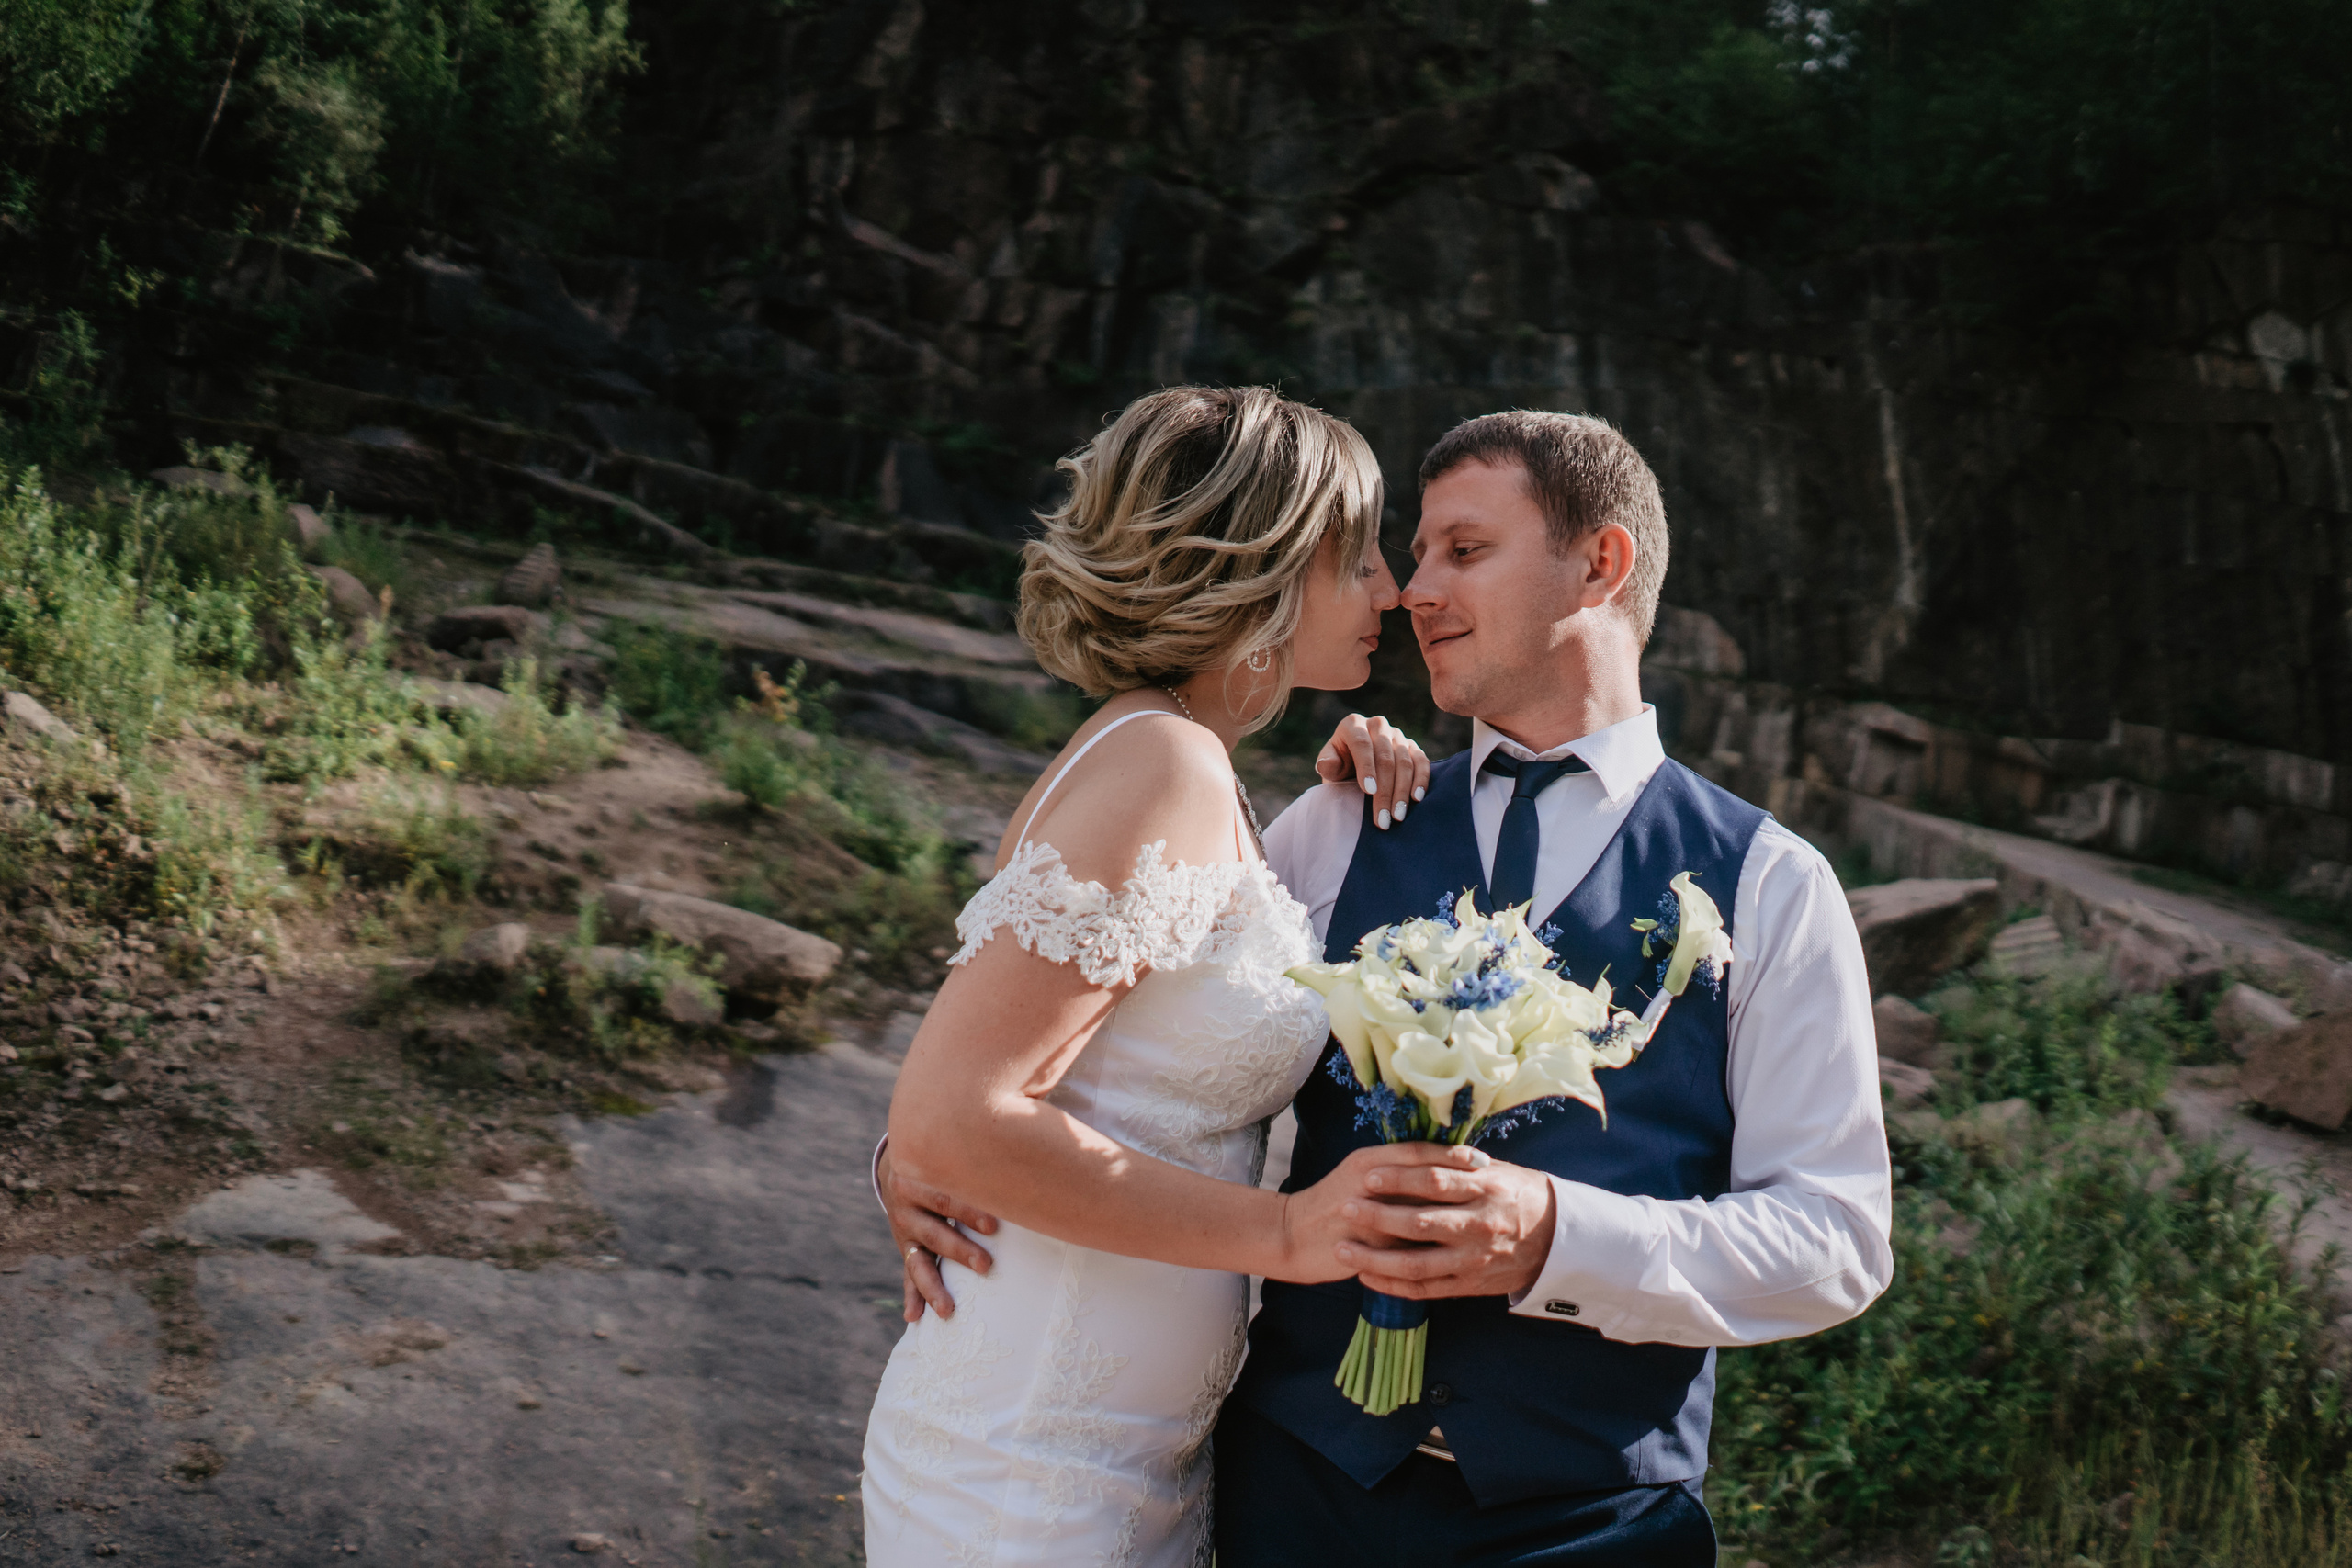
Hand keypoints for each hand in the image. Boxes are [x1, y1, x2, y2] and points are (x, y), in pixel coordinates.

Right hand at [880, 1145, 999, 1321]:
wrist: (905, 1159)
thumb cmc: (948, 1150)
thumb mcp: (956, 1143)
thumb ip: (989, 1139)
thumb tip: (1037, 1109)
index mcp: (918, 1176)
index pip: (944, 1195)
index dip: (969, 1210)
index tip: (995, 1226)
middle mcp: (907, 1205)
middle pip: (934, 1231)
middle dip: (959, 1251)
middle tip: (986, 1266)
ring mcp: (905, 1230)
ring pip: (918, 1261)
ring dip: (934, 1286)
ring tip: (948, 1310)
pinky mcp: (908, 1248)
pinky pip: (909, 1275)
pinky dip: (913, 1296)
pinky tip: (915, 1318)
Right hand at [1276, 1142, 1491, 1283]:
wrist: (1290, 1235)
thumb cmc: (1329, 1205)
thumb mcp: (1358, 1176)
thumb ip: (1393, 1172)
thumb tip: (1437, 1168)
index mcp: (1368, 1162)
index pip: (1419, 1153)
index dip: (1453, 1155)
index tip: (1484, 1159)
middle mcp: (1368, 1182)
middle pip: (1425, 1177)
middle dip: (1461, 1180)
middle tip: (1492, 1183)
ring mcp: (1366, 1214)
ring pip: (1418, 1211)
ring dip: (1451, 1214)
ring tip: (1480, 1216)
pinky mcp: (1363, 1245)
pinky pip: (1404, 1247)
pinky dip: (1431, 1246)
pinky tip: (1454, 1249)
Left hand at [1316, 714, 1430, 830]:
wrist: (1355, 767)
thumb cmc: (1340, 767)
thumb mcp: (1330, 767)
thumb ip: (1328, 765)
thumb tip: (1326, 764)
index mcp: (1353, 724)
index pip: (1362, 744)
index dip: (1366, 767)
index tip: (1369, 791)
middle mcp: (1378, 725)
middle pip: (1385, 757)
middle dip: (1385, 790)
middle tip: (1383, 818)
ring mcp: (1397, 735)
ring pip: (1404, 762)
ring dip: (1402, 791)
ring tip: (1397, 816)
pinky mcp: (1412, 746)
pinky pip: (1421, 761)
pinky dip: (1421, 779)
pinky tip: (1417, 798)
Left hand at [1335, 1151, 1556, 1300]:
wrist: (1558, 1241)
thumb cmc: (1519, 1195)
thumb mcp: (1498, 1170)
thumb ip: (1458, 1163)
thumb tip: (1414, 1147)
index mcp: (1486, 1190)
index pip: (1435, 1182)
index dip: (1399, 1179)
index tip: (1367, 1175)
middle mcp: (1479, 1226)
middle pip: (1421, 1224)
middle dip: (1378, 1217)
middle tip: (1345, 1208)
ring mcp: (1473, 1260)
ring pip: (1417, 1264)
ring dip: (1375, 1260)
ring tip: (1343, 1250)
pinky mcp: (1470, 1286)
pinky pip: (1426, 1289)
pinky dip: (1393, 1286)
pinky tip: (1366, 1278)